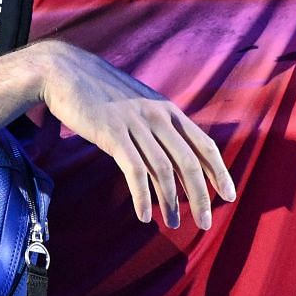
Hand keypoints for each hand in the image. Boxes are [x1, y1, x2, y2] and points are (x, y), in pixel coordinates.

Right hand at [29, 40, 234, 229]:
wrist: (66, 71)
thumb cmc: (101, 90)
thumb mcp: (139, 102)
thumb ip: (157, 122)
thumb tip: (172, 151)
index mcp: (168, 110)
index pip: (204, 144)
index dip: (219, 172)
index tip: (229, 196)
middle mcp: (158, 116)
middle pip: (189, 162)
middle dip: (201, 196)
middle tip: (205, 223)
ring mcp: (136, 124)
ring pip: (164, 170)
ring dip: (171, 202)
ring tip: (173, 224)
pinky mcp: (113, 134)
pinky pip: (135, 171)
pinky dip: (143, 197)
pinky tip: (144, 215)